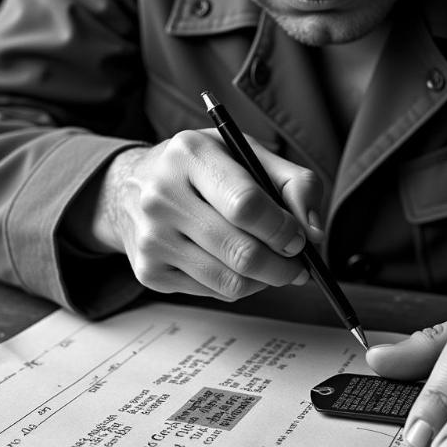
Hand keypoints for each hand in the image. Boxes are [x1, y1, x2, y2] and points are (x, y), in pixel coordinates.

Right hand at [85, 131, 322, 299]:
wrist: (131, 185)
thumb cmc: (202, 167)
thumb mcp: (247, 153)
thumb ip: (293, 182)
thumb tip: (314, 232)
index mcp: (189, 154)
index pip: (246, 205)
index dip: (283, 229)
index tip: (301, 238)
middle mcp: (162, 196)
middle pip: (241, 252)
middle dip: (284, 265)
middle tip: (299, 263)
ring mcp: (151, 238)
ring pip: (231, 282)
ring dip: (266, 280)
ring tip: (275, 265)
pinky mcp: (149, 272)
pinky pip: (214, 293)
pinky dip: (240, 286)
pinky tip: (239, 265)